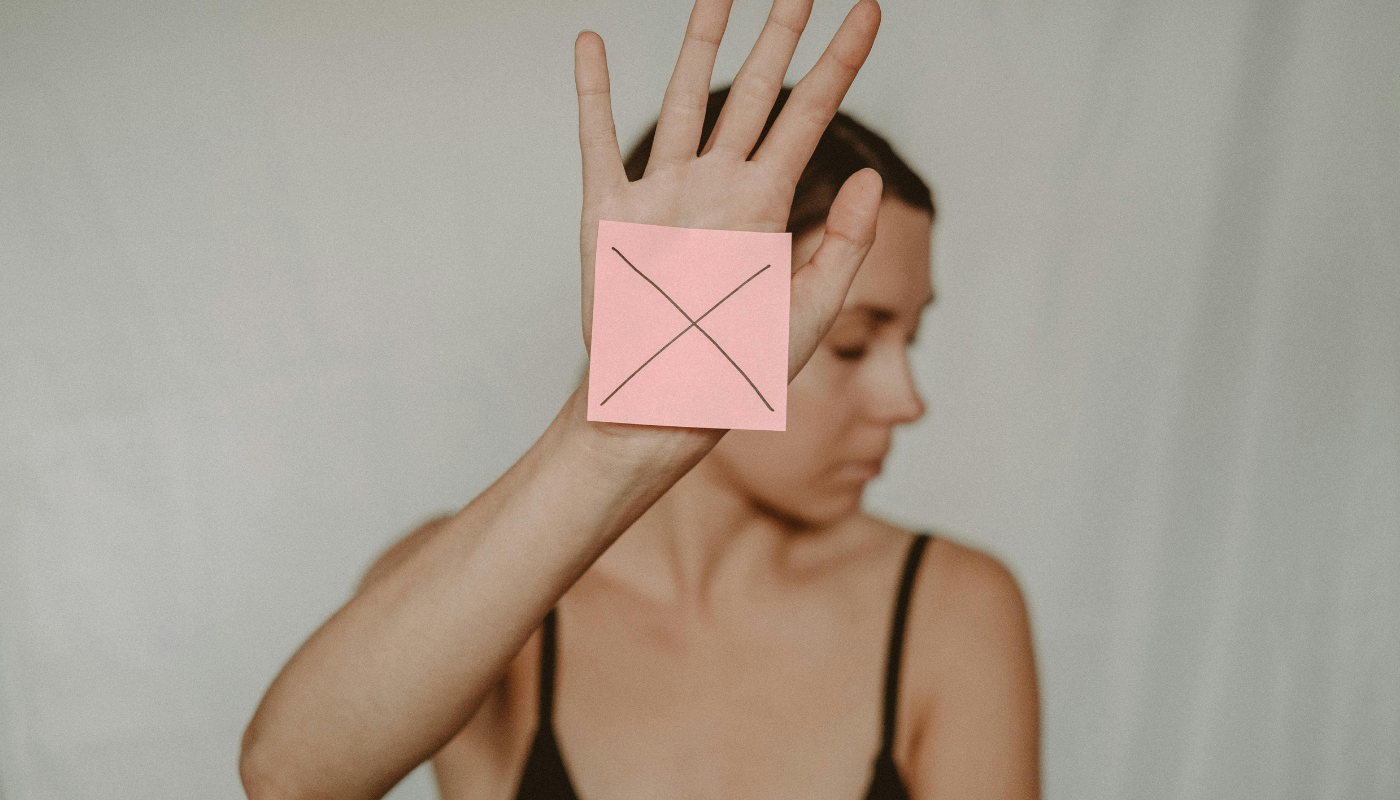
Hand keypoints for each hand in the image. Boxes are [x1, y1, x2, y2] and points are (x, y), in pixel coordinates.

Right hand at [574, 0, 883, 383]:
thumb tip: (873, 177)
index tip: (867, 10)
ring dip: (698, 41)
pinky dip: (592, 90)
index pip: (811, 115)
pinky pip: (598, 137)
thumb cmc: (736, 369)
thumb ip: (844, 245)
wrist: (661, 404)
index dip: (841, 61)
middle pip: (753, 90)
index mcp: (767, 206)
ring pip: (682, 96)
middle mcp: (717, 186)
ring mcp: (662, 193)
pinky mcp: (608, 212)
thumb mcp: (808, 313)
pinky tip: (593, 41)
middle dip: (777, 33)